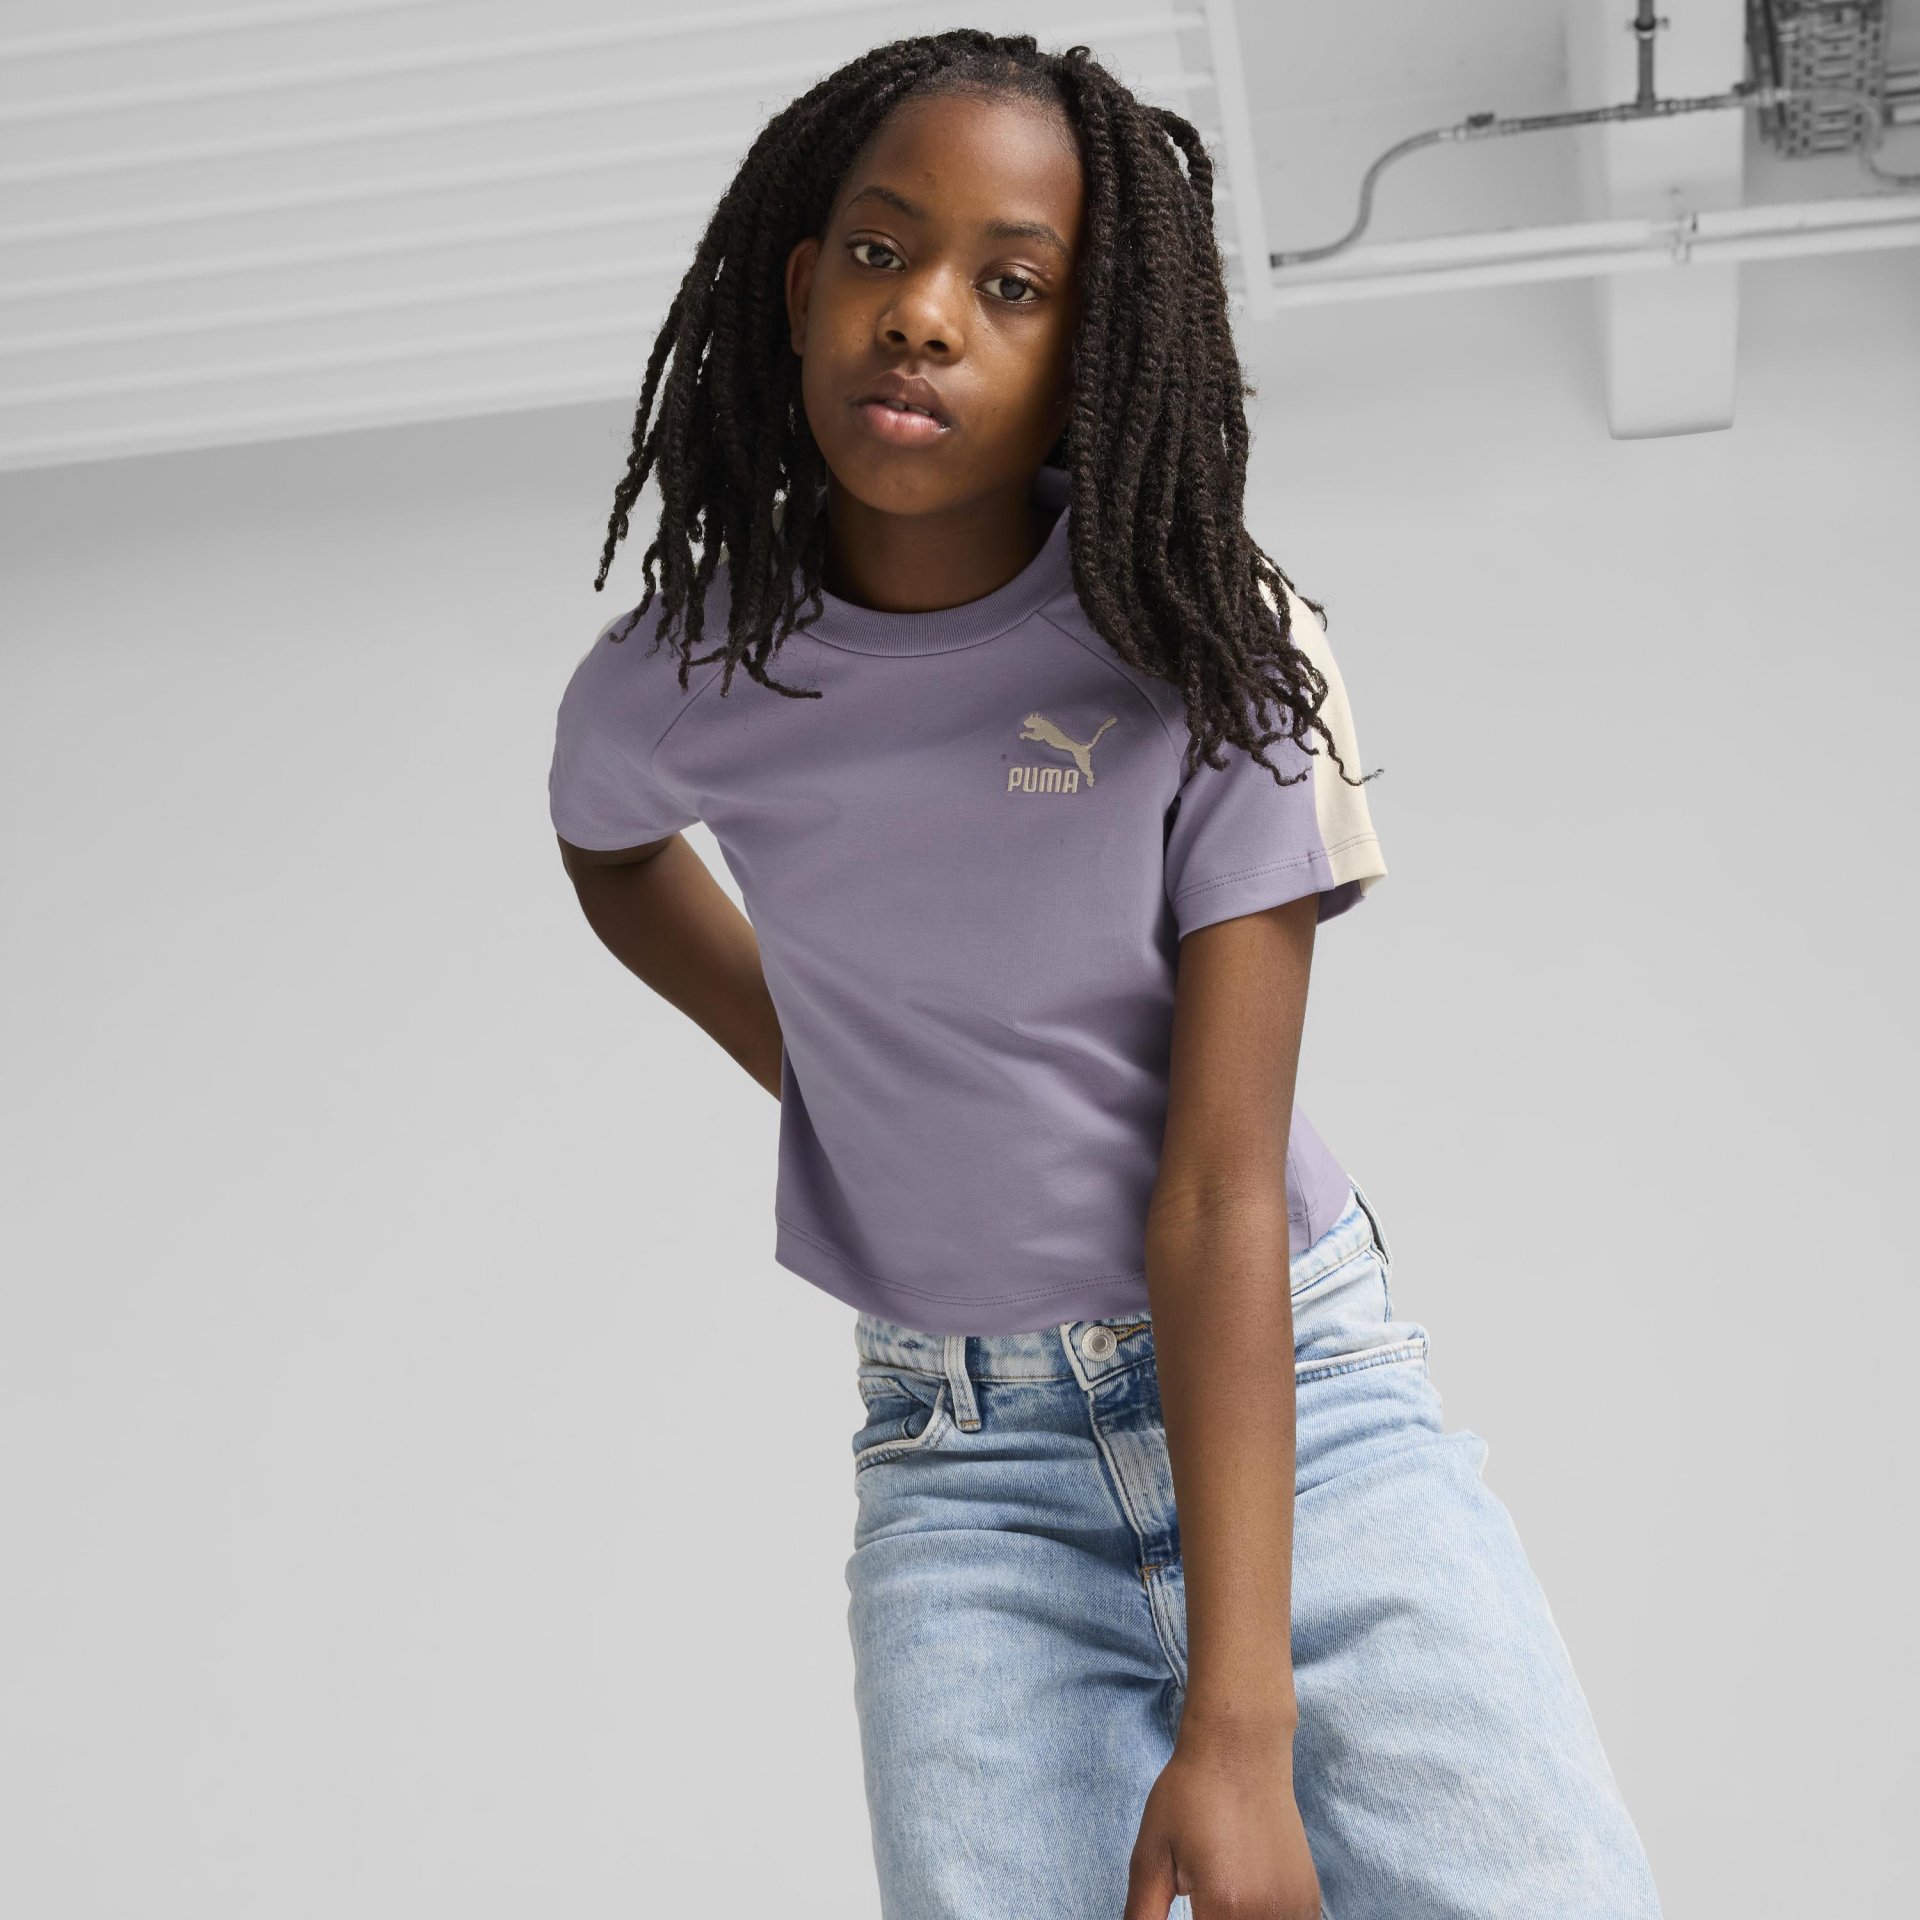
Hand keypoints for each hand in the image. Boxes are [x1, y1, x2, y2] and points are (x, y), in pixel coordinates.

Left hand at [1122, 1722, 1321, 1919]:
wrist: (1240, 1748)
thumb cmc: (1189, 1796)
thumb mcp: (1150, 1856)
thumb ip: (1143, 1915)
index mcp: (1224, 1908)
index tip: (1187, 1908)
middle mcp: (1267, 1915)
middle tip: (1198, 1896)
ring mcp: (1295, 1907)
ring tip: (1220, 1891)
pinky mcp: (1308, 1897)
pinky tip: (1244, 1897)